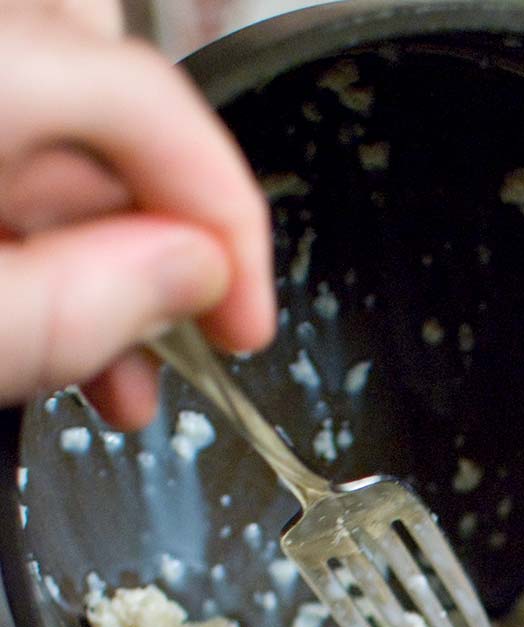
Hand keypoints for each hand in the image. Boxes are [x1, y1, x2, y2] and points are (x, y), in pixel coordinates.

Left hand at [0, 5, 274, 426]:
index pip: (154, 101)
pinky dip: (36, 239)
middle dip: (160, 239)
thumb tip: (189, 278)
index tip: (247, 321)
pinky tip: (46, 325)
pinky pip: (8, 148)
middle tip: (183, 347)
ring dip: (99, 256)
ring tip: (114, 374)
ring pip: (53, 136)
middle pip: (107, 110)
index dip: (227, 220)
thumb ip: (76, 306)